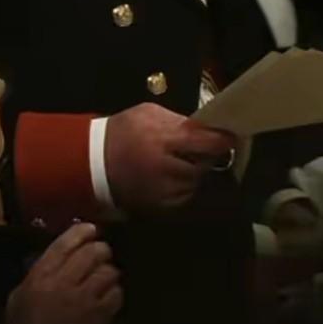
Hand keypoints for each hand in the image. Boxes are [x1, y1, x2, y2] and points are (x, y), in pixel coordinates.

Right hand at [3, 222, 121, 323]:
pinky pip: (117, 294)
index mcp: (37, 279)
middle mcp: (62, 284)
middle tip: (100, 256)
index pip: (63, 244)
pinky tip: (108, 301)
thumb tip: (52, 257)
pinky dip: (115, 294)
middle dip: (100, 251)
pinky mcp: (101, 319)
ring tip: (104, 281)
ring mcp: (84, 301)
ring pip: (108, 271)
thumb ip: (34, 277)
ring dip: (109, 274)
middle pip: (92, 252)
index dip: (80, 233)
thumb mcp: (16, 305)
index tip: (90, 230)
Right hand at [104, 102, 234, 213]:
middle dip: (213, 159)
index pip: (212, 144)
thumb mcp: (150, 113)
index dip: (225, 140)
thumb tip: (208, 128)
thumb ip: (182, 122)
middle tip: (213, 151)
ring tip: (195, 164)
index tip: (229, 136)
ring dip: (203, 175)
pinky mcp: (165, 209)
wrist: (93, 163)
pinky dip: (190, 189)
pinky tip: (182, 178)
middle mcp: (172, 171)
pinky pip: (189, 199)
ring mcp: (169, 194)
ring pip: (201, 185)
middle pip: (210, 166)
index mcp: (169, 141)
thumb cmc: (124, 132)